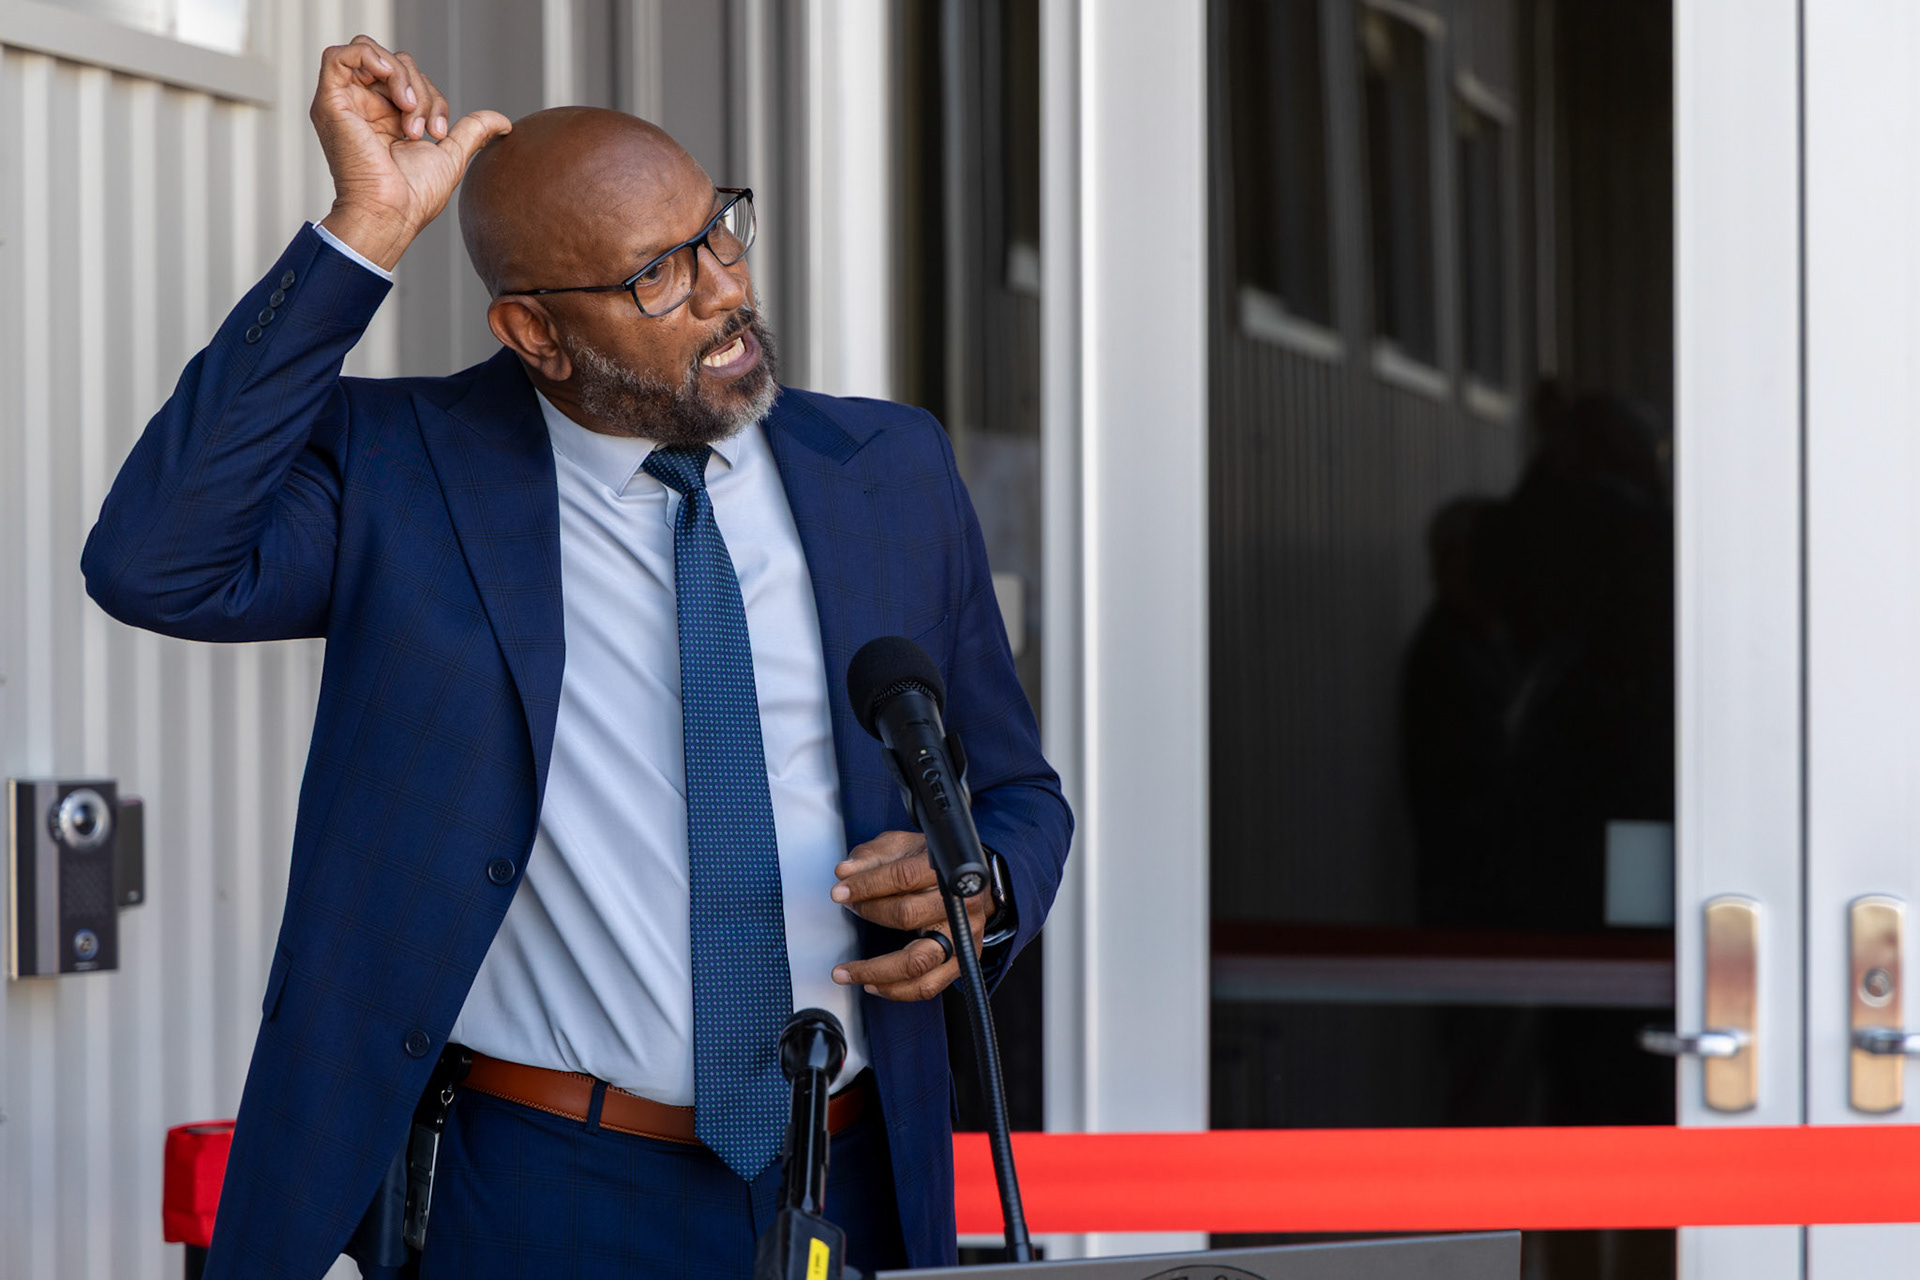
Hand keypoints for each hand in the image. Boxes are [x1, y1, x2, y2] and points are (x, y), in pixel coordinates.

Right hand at [310, 35, 510, 269]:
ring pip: (371, 54)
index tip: (439, 133)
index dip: (432, 96)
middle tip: (423, 130)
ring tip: (409, 118)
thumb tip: (504, 122)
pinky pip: (339, 55)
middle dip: (420, 88)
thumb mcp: (451, 155)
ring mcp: (344, 103)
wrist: (391, 215)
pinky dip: (370, 57)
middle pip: (394, 62)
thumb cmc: (414, 197)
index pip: (410, 79)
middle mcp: (361, 107)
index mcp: (384, 117)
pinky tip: (395, 87)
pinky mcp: (329, 102)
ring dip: (402, 78)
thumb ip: (472, 131)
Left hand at [829, 831, 991, 1001]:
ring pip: (918, 961)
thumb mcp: (904, 848)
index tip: (840, 892)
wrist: (969, 885)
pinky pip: (928, 986)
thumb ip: (873, 856)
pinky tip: (873, 984)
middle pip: (908, 915)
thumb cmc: (932, 867)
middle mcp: (958, 905)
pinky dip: (897, 990)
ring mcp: (961, 937)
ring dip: (876, 970)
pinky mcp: (960, 962)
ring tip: (846, 972)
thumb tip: (845, 871)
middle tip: (849, 911)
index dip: (867, 885)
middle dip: (870, 913)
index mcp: (945, 872)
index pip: (902, 877)